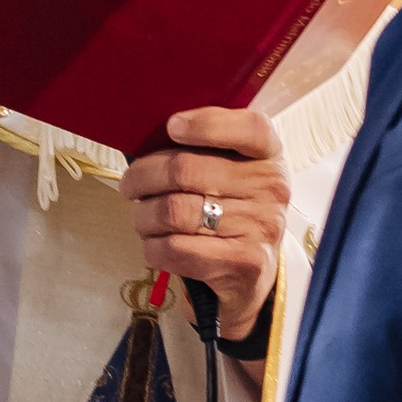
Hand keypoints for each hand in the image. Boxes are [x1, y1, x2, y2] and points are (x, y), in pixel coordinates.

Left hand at [121, 106, 287, 340]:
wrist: (252, 277)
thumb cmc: (229, 214)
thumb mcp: (231, 174)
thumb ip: (202, 150)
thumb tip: (147, 140)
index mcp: (269, 156)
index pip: (249, 127)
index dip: (205, 123)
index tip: (171, 127)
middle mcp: (271, 188)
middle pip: (186, 169)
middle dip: (143, 177)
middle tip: (130, 186)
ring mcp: (260, 226)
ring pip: (174, 210)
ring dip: (143, 217)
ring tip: (143, 219)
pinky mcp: (242, 262)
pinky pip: (176, 248)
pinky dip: (153, 247)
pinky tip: (155, 245)